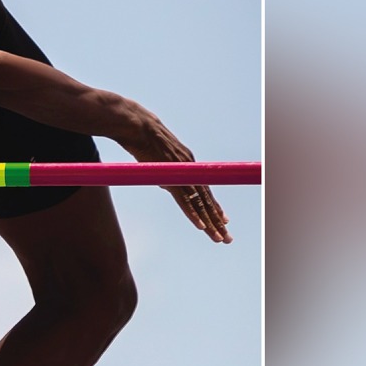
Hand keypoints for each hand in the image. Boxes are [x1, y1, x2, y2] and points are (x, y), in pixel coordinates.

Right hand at [117, 106, 232, 243]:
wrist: (137, 126)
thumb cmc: (143, 138)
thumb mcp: (158, 159)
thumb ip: (167, 174)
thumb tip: (167, 185)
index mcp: (189, 165)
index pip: (205, 191)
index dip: (214, 207)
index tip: (223, 221)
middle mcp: (191, 169)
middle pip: (207, 200)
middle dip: (218, 221)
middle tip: (227, 238)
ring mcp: (183, 174)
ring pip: (200, 204)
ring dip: (211, 223)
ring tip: (219, 238)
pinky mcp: (172, 178)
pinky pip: (185, 201)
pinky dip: (194, 215)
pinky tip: (202, 227)